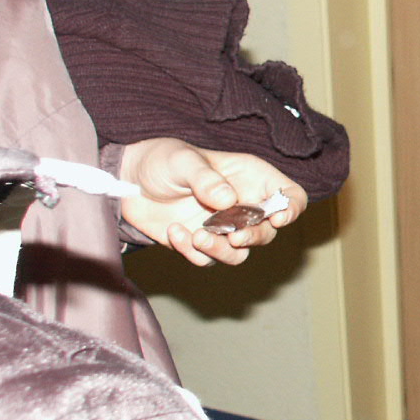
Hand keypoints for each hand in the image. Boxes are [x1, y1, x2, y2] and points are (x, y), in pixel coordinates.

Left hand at [119, 138, 306, 266]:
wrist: (128, 181)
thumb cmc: (162, 160)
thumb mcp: (183, 161)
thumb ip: (206, 179)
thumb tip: (229, 201)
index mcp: (251, 178)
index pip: (290, 195)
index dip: (292, 208)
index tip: (277, 218)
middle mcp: (243, 204)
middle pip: (269, 231)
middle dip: (253, 237)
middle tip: (233, 236)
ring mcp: (223, 227)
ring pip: (241, 253)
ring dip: (222, 251)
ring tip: (197, 237)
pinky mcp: (201, 243)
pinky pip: (209, 260)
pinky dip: (192, 253)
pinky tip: (174, 232)